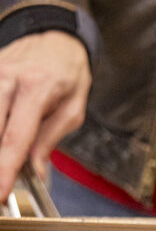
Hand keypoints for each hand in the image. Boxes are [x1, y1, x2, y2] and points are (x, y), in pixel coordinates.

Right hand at [0, 30, 90, 196]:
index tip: (1, 192)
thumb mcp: (73, 109)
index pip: (16, 137)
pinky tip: (1, 148)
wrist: (54, 39)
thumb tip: (34, 171)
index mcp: (36, 88)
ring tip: (3, 170)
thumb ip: (50, 139)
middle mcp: (7, 78)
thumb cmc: (68, 75)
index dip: (5, 168)